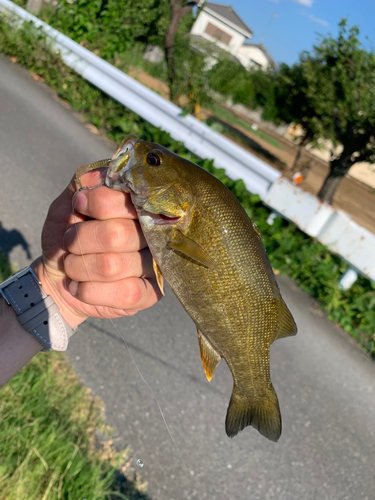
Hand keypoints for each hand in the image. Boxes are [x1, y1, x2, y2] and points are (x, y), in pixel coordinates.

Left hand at [32, 170, 161, 328]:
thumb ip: (83, 181)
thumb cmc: (69, 233)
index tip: (78, 206)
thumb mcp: (69, 202)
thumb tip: (98, 175)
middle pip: (118, 234)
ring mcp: (156, 267)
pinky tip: (79, 286)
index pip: (131, 198)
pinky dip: (87, 290)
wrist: (58, 275)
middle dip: (81, 238)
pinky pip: (123, 293)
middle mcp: (156, 235)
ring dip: (79, 265)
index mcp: (142, 207)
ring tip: (71, 265)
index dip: (99, 202)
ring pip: (112, 265)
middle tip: (70, 242)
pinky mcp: (150, 294)